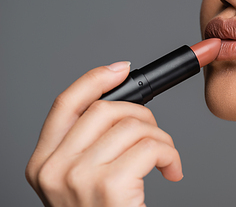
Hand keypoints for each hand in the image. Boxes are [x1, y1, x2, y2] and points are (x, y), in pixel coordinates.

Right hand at [26, 62, 182, 206]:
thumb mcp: (84, 180)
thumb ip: (92, 144)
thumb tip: (123, 100)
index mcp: (44, 161)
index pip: (66, 103)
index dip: (95, 78)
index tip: (122, 68)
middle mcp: (54, 168)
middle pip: (108, 109)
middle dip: (144, 116)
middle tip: (156, 136)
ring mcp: (78, 177)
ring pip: (135, 125)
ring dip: (162, 139)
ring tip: (165, 160)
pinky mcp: (109, 186)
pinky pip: (152, 146)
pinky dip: (171, 155)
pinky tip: (171, 172)